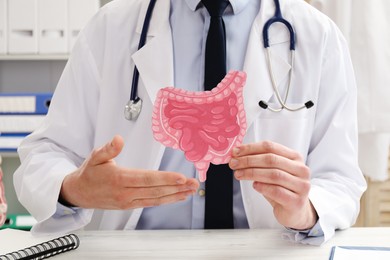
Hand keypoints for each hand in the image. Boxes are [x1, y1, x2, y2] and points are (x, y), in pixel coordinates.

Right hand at [60, 135, 198, 209]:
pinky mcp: (130, 205)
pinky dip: (166, 200)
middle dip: (177, 187)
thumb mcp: (95, 157)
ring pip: (156, 199)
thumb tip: (118, 139)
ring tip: (191, 191)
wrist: (79, 193)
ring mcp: (129, 201)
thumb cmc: (89, 173)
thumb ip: (109, 149)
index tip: (181, 178)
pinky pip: (151, 203)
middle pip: (156, 190)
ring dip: (176, 195)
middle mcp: (126, 193)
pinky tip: (178, 196)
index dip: (165, 178)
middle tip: (194, 184)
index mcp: (119, 179)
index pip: (147, 179)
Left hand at [229, 141, 317, 229]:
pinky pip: (277, 191)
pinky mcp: (296, 202)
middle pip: (271, 160)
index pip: (271, 147)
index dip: (251, 148)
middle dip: (249, 160)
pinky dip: (263, 187)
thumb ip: (259, 162)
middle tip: (234, 163)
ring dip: (252, 173)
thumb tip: (237, 155)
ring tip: (238, 174)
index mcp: (295, 157)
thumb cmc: (281, 188)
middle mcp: (301, 169)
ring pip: (274, 175)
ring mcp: (301, 186)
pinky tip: (254, 185)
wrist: (295, 211)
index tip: (236, 152)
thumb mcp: (272, 171)